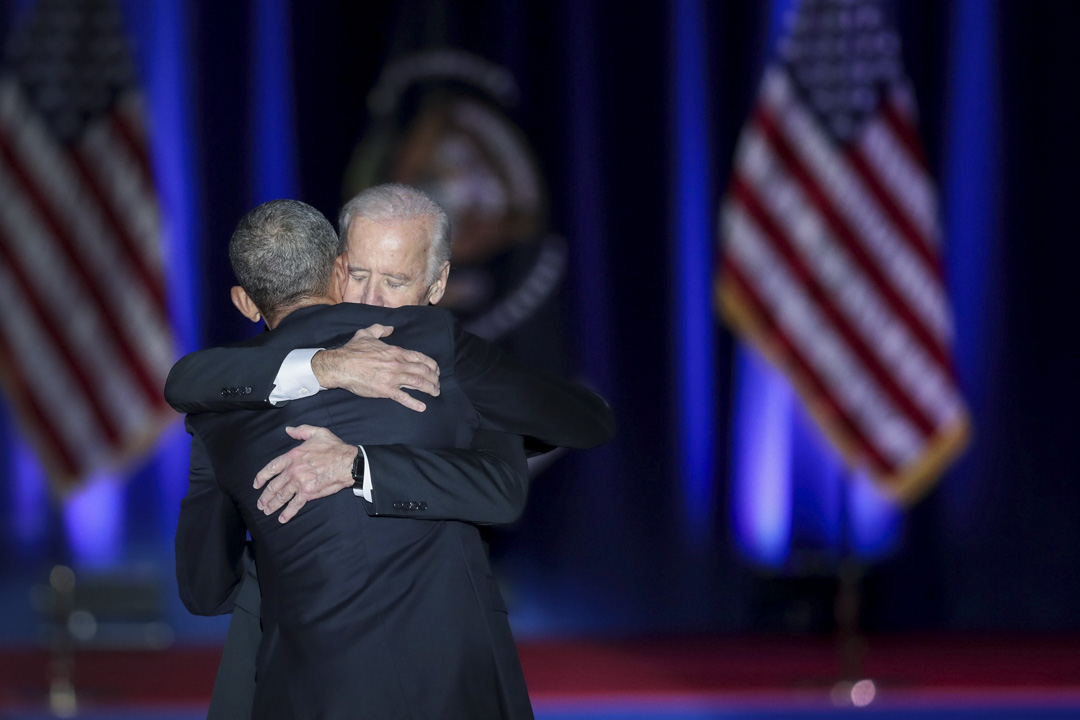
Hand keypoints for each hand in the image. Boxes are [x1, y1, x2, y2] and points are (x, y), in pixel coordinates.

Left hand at [254, 425, 355, 522]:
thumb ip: (301, 431)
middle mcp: (293, 470)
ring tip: (267, 511)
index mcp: (293, 456)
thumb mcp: (317, 432)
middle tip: (260, 503)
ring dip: (273, 505)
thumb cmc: (334, 448)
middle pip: (274, 486)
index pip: (272, 468)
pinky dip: (287, 512)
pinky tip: (282, 518)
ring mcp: (300, 483)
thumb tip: (288, 430)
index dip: (262, 477)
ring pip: (282, 496)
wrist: (348, 463)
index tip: (256, 484)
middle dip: (265, 496)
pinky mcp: (308, 493)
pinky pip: (295, 504)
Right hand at [311, 324, 438, 411]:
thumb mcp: (366, 334)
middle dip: (434, 378)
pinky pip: (404, 398)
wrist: (340, 366)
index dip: (431, 364)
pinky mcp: (386, 391)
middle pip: (423, 371)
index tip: (436, 370)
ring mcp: (393, 378)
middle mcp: (397, 364)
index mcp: (395, 352)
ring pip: (418, 383)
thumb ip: (380, 329)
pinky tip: (422, 407)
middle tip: (438, 382)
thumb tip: (390, 328)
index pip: (420, 358)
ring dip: (430, 388)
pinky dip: (414, 403)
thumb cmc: (352, 350)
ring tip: (435, 392)